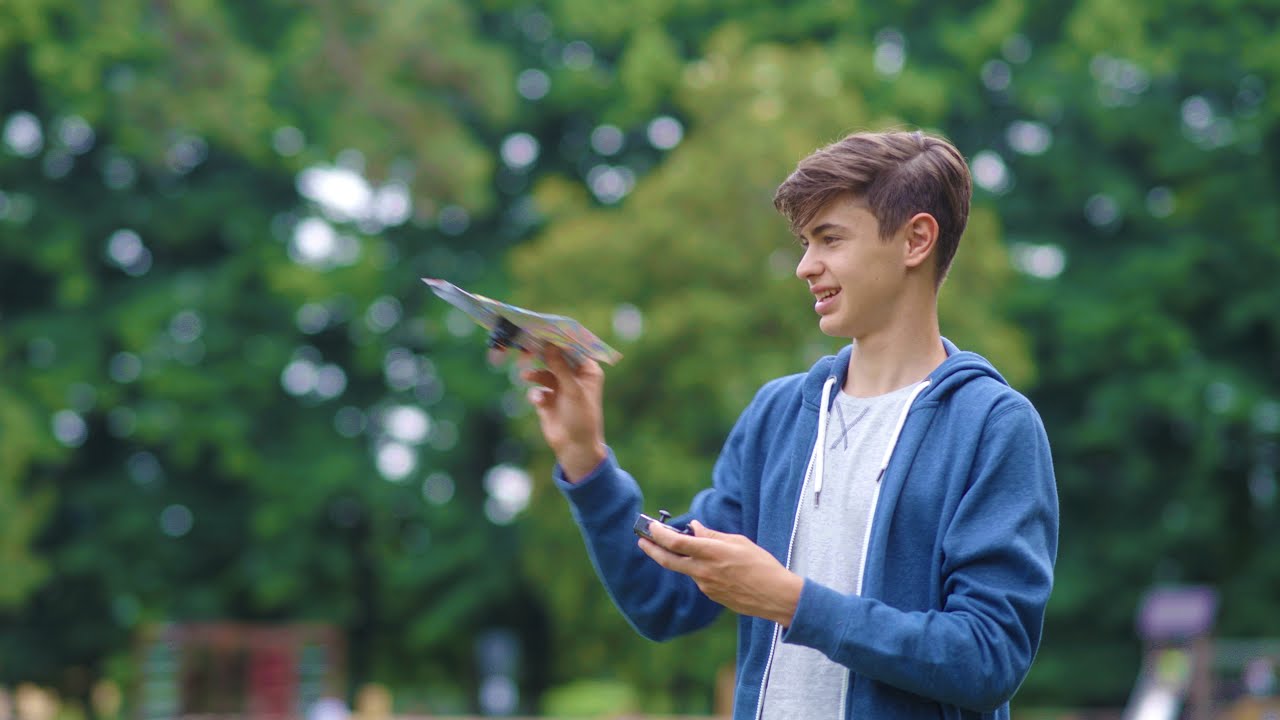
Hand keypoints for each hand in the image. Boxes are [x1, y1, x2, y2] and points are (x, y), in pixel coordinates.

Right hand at [517, 345, 606, 480]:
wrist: (575, 447)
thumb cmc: (582, 417)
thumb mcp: (572, 389)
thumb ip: (560, 366)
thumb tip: (550, 344)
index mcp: (588, 371)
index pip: (574, 348)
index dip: (560, 339)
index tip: (545, 329)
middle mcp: (574, 376)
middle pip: (555, 358)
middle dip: (542, 355)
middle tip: (527, 345)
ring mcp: (560, 388)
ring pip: (543, 372)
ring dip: (535, 374)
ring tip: (525, 375)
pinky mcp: (548, 400)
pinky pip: (537, 389)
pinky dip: (536, 393)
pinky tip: (539, 401)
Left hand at [639, 520, 802, 625]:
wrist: (775, 596)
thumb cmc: (762, 565)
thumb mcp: (739, 542)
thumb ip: (713, 535)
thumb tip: (694, 527)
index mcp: (712, 553)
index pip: (676, 542)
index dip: (659, 534)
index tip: (651, 526)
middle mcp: (704, 571)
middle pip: (668, 560)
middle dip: (651, 549)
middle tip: (641, 539)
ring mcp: (706, 586)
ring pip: (685, 569)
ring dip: (681, 558)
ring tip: (687, 547)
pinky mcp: (711, 595)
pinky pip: (699, 578)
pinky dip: (699, 568)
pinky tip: (714, 566)